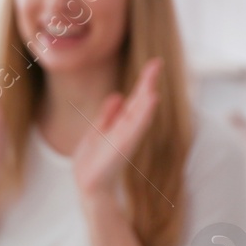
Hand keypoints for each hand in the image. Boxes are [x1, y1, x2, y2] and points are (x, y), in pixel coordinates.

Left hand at [73, 57, 161, 198]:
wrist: (87, 183)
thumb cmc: (93, 160)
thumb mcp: (98, 130)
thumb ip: (108, 114)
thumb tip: (118, 95)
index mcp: (122, 124)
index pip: (136, 99)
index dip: (144, 82)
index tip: (153, 64)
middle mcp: (128, 129)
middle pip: (141, 102)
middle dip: (148, 82)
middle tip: (158, 62)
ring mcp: (127, 137)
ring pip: (141, 113)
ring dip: (148, 96)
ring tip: (155, 78)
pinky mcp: (123, 145)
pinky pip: (136, 126)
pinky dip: (145, 113)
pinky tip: (151, 100)